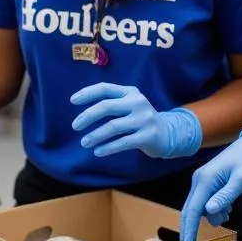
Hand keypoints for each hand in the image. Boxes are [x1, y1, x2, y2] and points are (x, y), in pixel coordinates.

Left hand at [70, 84, 201, 159]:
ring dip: (95, 135)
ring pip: (113, 126)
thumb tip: (82, 111)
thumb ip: (111, 103)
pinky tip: (97, 151)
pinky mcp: (148, 136)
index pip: (105, 88)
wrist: (168, 133)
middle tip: (75, 126)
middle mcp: (138, 102)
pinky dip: (108, 147)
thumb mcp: (129, 105)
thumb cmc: (140, 119)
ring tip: (84, 142)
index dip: (87, 93)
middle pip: (106, 106)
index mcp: (130, 92)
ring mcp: (144, 119)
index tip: (72, 101)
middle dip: (87, 116)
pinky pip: (123, 142)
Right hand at [179, 128, 241, 240]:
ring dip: (210, 215)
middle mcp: (199, 180)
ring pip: (199, 206)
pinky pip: (205, 200)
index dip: (189, 228)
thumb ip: (225, 196)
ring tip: (227, 214)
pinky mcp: (207, 181)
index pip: (193, 209)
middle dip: (192, 226)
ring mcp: (202, 180)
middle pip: (190, 209)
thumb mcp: (241, 181)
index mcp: (205, 180)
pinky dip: (213, 209)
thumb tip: (209, 211)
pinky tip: (226, 209)